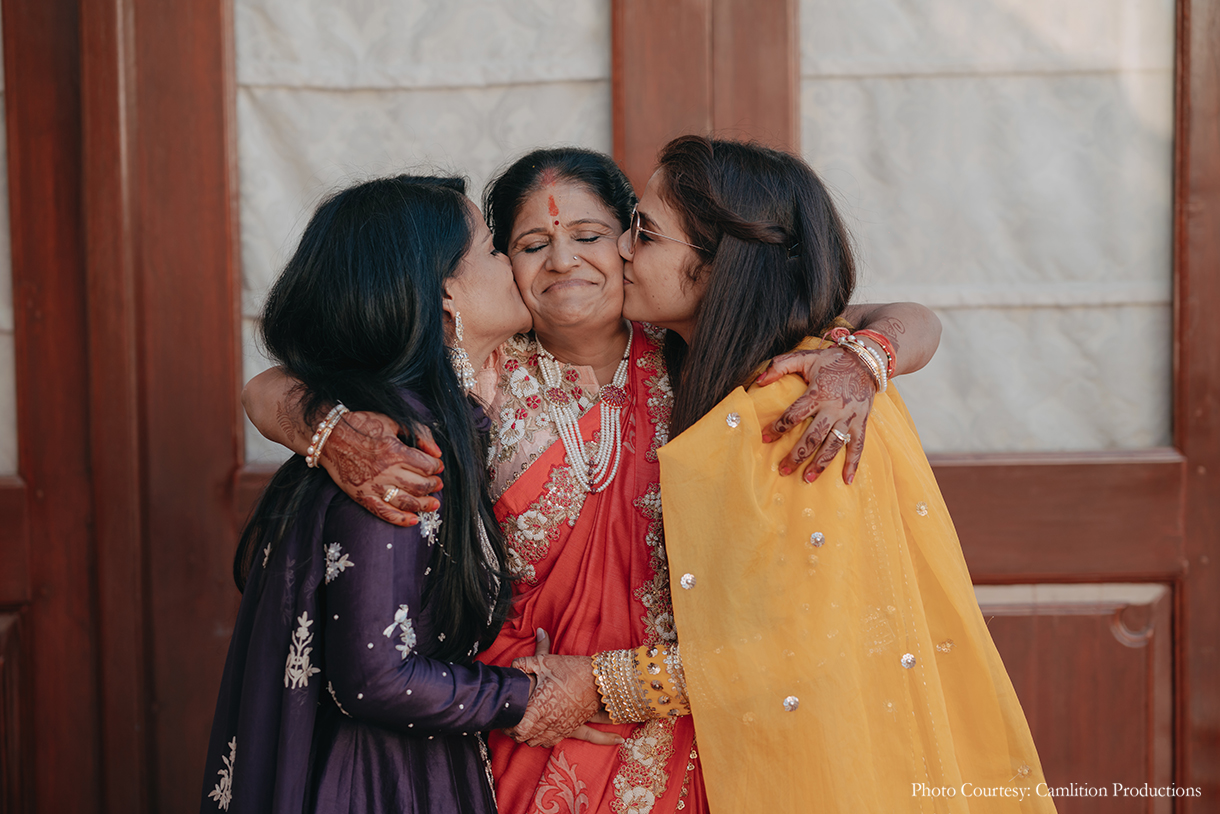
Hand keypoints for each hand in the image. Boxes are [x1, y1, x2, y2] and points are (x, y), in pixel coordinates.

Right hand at [320, 411, 443, 525]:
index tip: (437, 466)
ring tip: (434, 504)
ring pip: (406, 501)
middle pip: (420, 485)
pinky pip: (383, 512)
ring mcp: (373, 486)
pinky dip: (400, 519)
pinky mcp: (361, 496)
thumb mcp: (393, 421)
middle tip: (437, 484)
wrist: (329, 436)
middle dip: (434, 486)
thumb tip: (437, 453)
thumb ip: (420, 433)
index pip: (427, 466)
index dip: (436, 467)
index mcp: (395, 451)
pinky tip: (413, 520)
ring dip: (424, 505)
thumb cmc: (362, 425)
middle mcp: (385, 471)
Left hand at [509, 631, 620, 746]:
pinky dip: (541, 739)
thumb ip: (524, 663)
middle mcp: (550, 721)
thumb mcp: (546, 662)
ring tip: (522, 725)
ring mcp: (560, 727)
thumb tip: (512, 665)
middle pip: (524, 737)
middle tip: (508, 721)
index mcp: (541, 706)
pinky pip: (550, 742)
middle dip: (513, 732)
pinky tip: (538, 730)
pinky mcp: (569, 729)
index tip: (505, 718)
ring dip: (527, 736)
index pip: (519, 728)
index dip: (508, 726)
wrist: (600, 680)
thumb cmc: (571, 669)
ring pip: (536, 741)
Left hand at [756, 346, 874, 483]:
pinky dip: (853, 463)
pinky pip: (858, 446)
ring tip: (808, 478)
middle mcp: (834, 408)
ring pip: (833, 445)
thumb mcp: (805, 357)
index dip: (778, 427)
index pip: (794, 414)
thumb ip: (780, 366)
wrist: (866, 360)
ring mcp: (849, 417)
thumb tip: (759, 381)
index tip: (765, 438)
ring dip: (820, 463)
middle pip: (813, 436)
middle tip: (783, 469)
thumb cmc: (832, 360)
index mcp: (818, 393)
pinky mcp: (861, 422)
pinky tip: (846, 480)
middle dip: (797, 455)